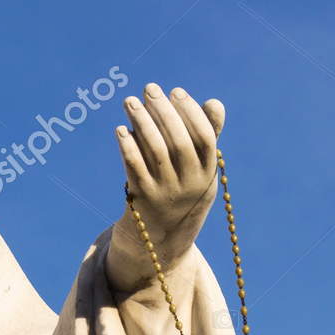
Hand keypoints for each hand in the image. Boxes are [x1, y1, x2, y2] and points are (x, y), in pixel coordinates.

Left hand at [106, 83, 225, 294]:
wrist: (158, 246)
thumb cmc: (180, 196)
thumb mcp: (198, 173)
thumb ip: (206, 137)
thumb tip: (214, 102)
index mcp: (207, 176)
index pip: (204, 138)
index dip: (190, 112)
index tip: (176, 91)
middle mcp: (189, 185)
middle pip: (177, 141)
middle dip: (162, 110)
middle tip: (149, 89)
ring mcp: (165, 194)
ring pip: (154, 150)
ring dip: (141, 122)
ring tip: (129, 102)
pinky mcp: (141, 200)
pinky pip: (133, 167)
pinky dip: (127, 145)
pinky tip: (120, 129)